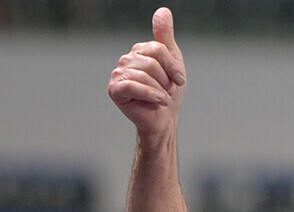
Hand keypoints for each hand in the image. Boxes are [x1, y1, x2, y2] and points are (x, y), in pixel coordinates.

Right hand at [110, 7, 185, 134]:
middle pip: (151, 62)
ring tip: (161, 98)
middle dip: (165, 80)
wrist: (164, 118)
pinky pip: (133, 85)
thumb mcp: (172, 60)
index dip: (172, 67)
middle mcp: (126, 59)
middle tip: (167, 91)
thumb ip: (165, 36)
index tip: (179, 80)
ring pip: (144, 75)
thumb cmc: (168, 91)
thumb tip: (162, 10)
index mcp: (139, 51)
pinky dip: (150, 95)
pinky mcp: (114, 89)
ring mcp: (118, 74)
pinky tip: (158, 102)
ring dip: (159, 90)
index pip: (158, 49)